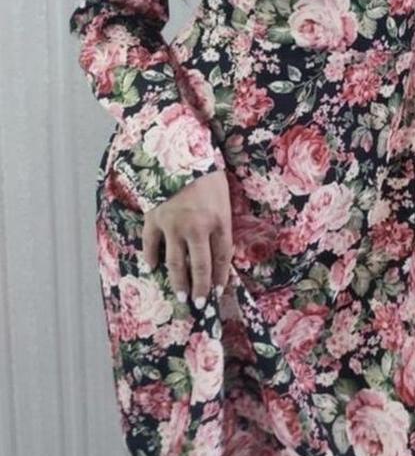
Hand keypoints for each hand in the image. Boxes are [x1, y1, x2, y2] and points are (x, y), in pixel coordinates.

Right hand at [141, 169, 232, 307]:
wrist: (180, 151)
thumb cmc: (207, 173)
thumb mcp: (223, 197)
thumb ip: (221, 222)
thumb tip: (220, 249)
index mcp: (217, 221)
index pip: (221, 258)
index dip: (220, 277)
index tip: (219, 291)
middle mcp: (195, 228)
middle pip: (199, 267)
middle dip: (200, 288)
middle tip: (199, 304)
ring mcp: (172, 225)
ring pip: (175, 262)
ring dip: (177, 282)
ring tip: (180, 296)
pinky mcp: (154, 218)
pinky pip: (150, 244)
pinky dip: (150, 256)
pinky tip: (152, 267)